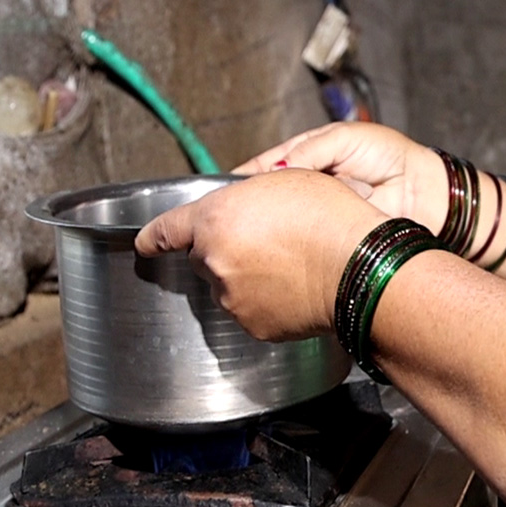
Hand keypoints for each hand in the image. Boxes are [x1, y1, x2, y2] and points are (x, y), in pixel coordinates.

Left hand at [134, 169, 384, 340]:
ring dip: (249, 277)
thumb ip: (246, 197)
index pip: (166, 230)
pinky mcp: (254, 325)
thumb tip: (239, 212)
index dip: (153, 236)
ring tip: (292, 265)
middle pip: (207, 258)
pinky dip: (269, 302)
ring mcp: (232, 298)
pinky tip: (297, 287)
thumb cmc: (330, 218)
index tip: (146, 243)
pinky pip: (253, 311)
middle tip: (271, 242)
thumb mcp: (285, 181)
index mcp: (215, 219)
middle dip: (228, 251)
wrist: (359, 266)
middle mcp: (214, 261)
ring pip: (230, 287)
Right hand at [235, 122, 447, 233]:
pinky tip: (283, 245)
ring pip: (281, 220)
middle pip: (267, 197)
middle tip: (235, 214)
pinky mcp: (328, 235)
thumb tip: (277, 170)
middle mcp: (306, 186)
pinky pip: (303, 239)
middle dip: (251, 205)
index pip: (263, 166)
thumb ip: (309, 150)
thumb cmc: (389, 156)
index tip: (221, 191)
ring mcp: (316, 213)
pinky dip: (295, 241)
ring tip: (255, 229)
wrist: (424, 190)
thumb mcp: (346, 138)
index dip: (243, 178)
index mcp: (305, 156)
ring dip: (273, 224)